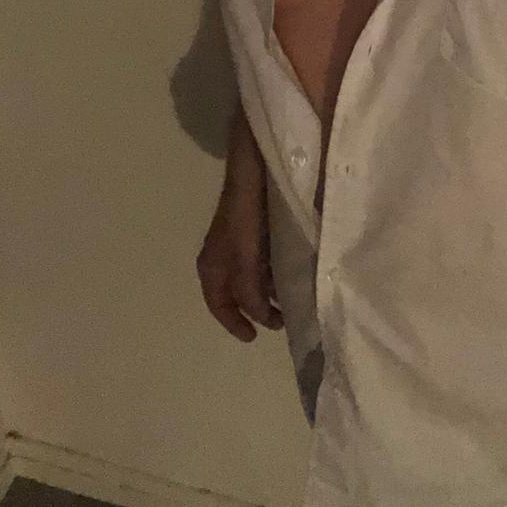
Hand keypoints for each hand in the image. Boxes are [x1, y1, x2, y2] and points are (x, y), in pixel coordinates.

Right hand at [196, 181, 283, 342]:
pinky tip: (295, 275)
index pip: (219, 304)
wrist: (254, 169)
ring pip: (253, 278)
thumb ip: (250, 289)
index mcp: (212, 266)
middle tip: (282, 321)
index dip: (234, 323)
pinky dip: (276, 273)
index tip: (254, 337)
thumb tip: (261, 315)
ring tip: (293, 302)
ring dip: (269, 293)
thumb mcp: (244, 257)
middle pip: (237, 294)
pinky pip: (265, 261)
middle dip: (256, 310)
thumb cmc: (245, 215)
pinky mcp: (258, 231)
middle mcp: (224, 257)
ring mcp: (241, 244)